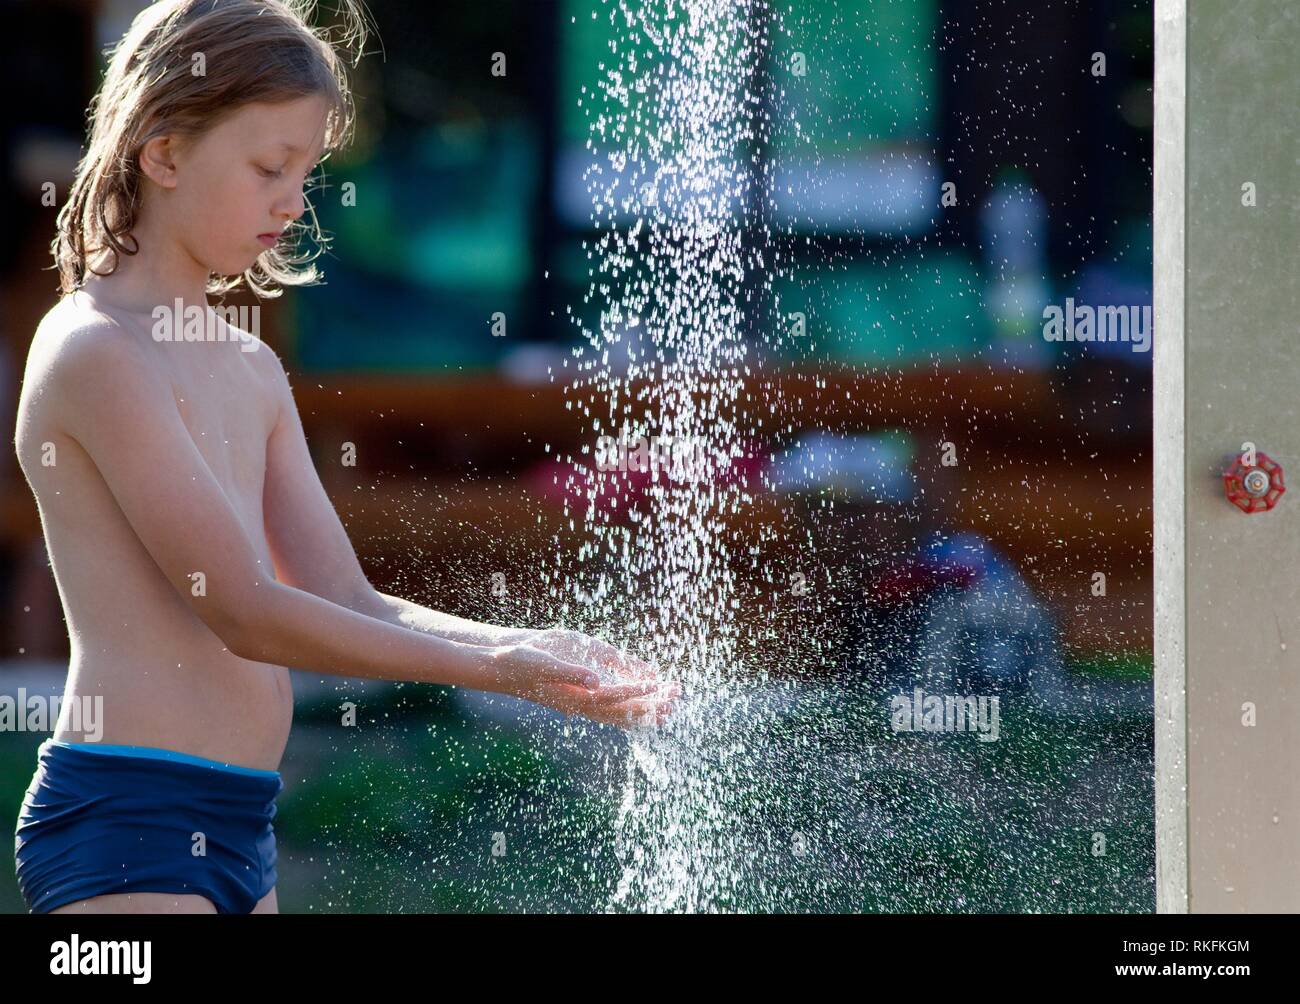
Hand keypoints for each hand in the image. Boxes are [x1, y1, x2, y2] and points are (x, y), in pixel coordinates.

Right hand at [490, 629, 681, 728]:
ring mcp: (583, 702)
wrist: (503, 665)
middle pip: (624, 709)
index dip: (639, 691)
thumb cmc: (522, 663)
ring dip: (647, 706)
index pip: (615, 697)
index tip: (660, 684)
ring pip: (621, 711)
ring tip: (672, 701)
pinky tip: (645, 698)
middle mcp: (583, 704)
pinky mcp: (582, 695)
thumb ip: (572, 672)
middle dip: (652, 703)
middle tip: (677, 695)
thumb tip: (596, 680)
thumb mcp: (546, 663)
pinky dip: (632, 704)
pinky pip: (612, 706)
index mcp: (576, 697)